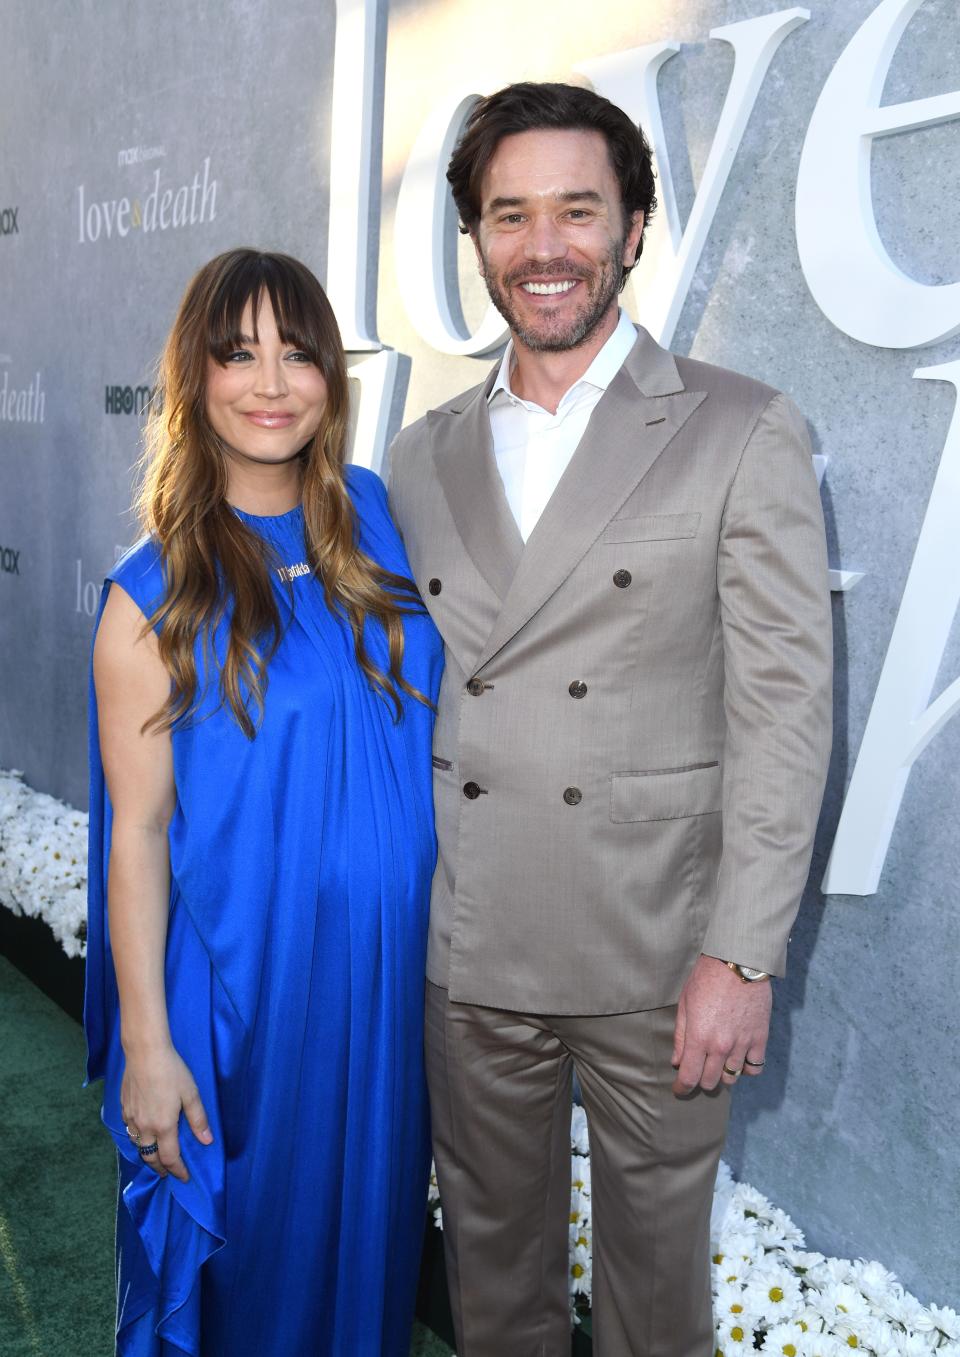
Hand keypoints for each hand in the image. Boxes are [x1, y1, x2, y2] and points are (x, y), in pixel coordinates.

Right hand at [120, 1043, 212, 1181]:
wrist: (144, 1053)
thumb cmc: (171, 1071)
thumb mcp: (191, 1094)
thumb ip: (198, 1119)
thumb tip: (207, 1141)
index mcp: (163, 1127)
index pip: (170, 1158)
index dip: (177, 1171)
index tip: (184, 1178)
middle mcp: (145, 1128)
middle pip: (150, 1158)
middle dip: (160, 1169)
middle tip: (168, 1173)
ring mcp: (132, 1119)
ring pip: (138, 1146)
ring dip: (148, 1156)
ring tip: (156, 1157)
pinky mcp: (124, 1108)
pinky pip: (130, 1131)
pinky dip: (138, 1139)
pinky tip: (143, 1134)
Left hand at [671, 955, 771, 1094]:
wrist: (738, 962)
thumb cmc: (706, 979)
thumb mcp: (685, 1005)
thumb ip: (681, 1037)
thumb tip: (677, 1062)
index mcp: (699, 1038)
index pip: (689, 1077)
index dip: (682, 1088)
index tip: (679, 1090)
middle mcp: (721, 1046)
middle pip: (710, 1081)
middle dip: (700, 1080)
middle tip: (698, 1071)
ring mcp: (742, 1044)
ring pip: (732, 1078)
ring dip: (722, 1074)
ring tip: (718, 1064)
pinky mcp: (760, 1038)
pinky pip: (755, 1067)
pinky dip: (746, 1068)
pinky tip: (739, 1059)